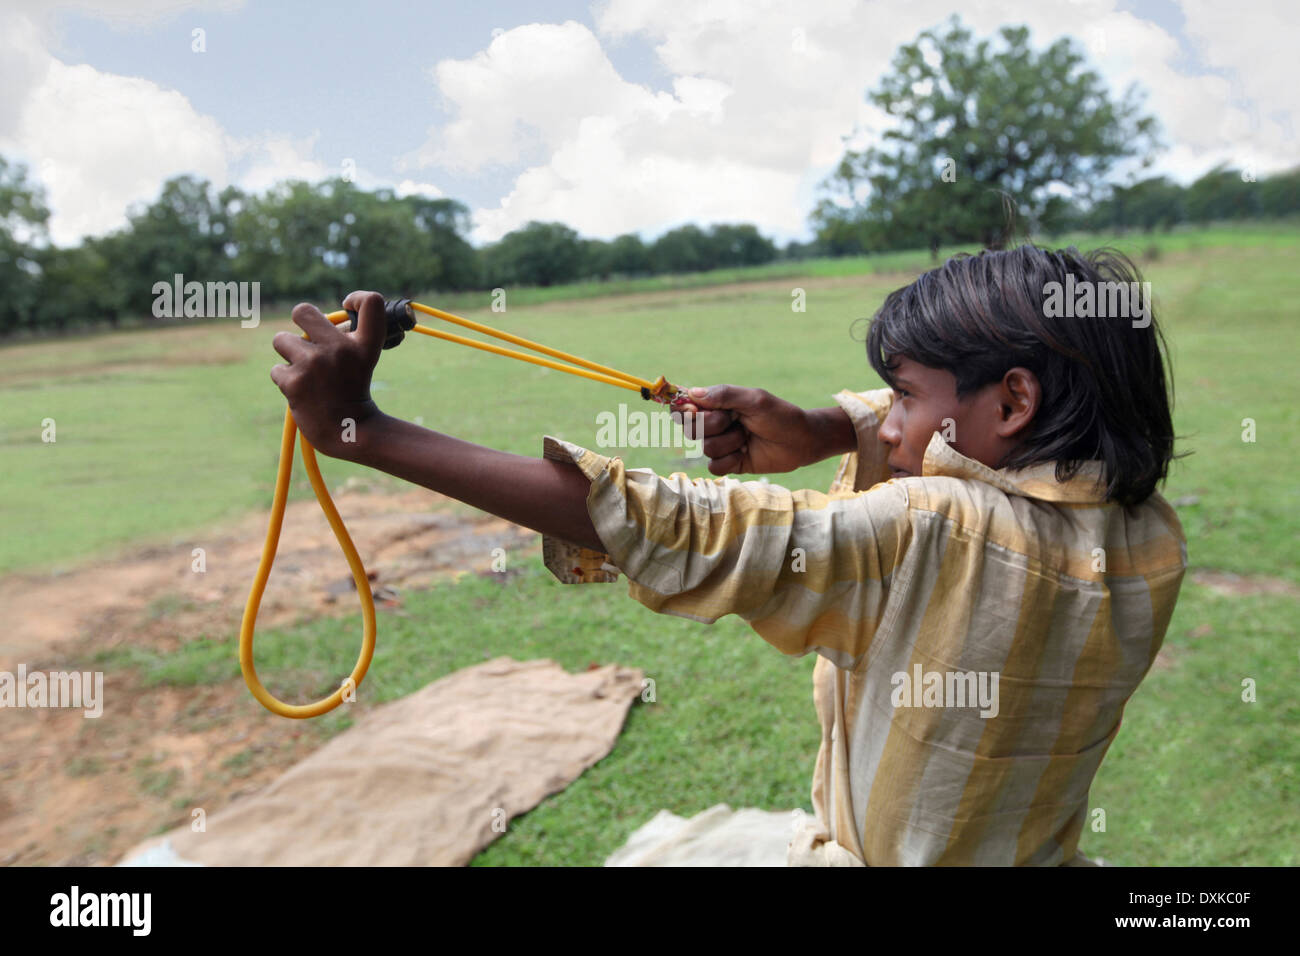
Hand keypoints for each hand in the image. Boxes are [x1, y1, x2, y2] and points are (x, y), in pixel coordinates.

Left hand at [270, 291, 386, 460]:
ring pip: (281, 340)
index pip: (372, 301)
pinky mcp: (293, 381)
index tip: (349, 306)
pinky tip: (303, 393)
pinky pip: (277, 370)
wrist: (348, 432)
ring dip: (289, 354)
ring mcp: (314, 364)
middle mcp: (340, 349)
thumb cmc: (353, 393)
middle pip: (302, 310)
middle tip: (308, 338)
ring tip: (306, 372)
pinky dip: (287, 381)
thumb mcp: (362, 361)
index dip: (357, 298)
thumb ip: (346, 337)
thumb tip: (324, 320)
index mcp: (364, 345)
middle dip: (299, 321)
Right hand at [673, 385, 824, 475]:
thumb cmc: (781, 416)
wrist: (803, 441)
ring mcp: (723, 444)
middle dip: (714, 425)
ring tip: (748, 437)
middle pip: (691, 429)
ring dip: (729, 442)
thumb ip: (724, 394)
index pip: (687, 406)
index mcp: (719, 404)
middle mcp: (717, 424)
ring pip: (705, 448)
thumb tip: (693, 393)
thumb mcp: (755, 400)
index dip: (684, 410)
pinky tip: (745, 453)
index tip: (695, 410)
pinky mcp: (730, 463)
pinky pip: (714, 466)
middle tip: (736, 421)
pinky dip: (730, 460)